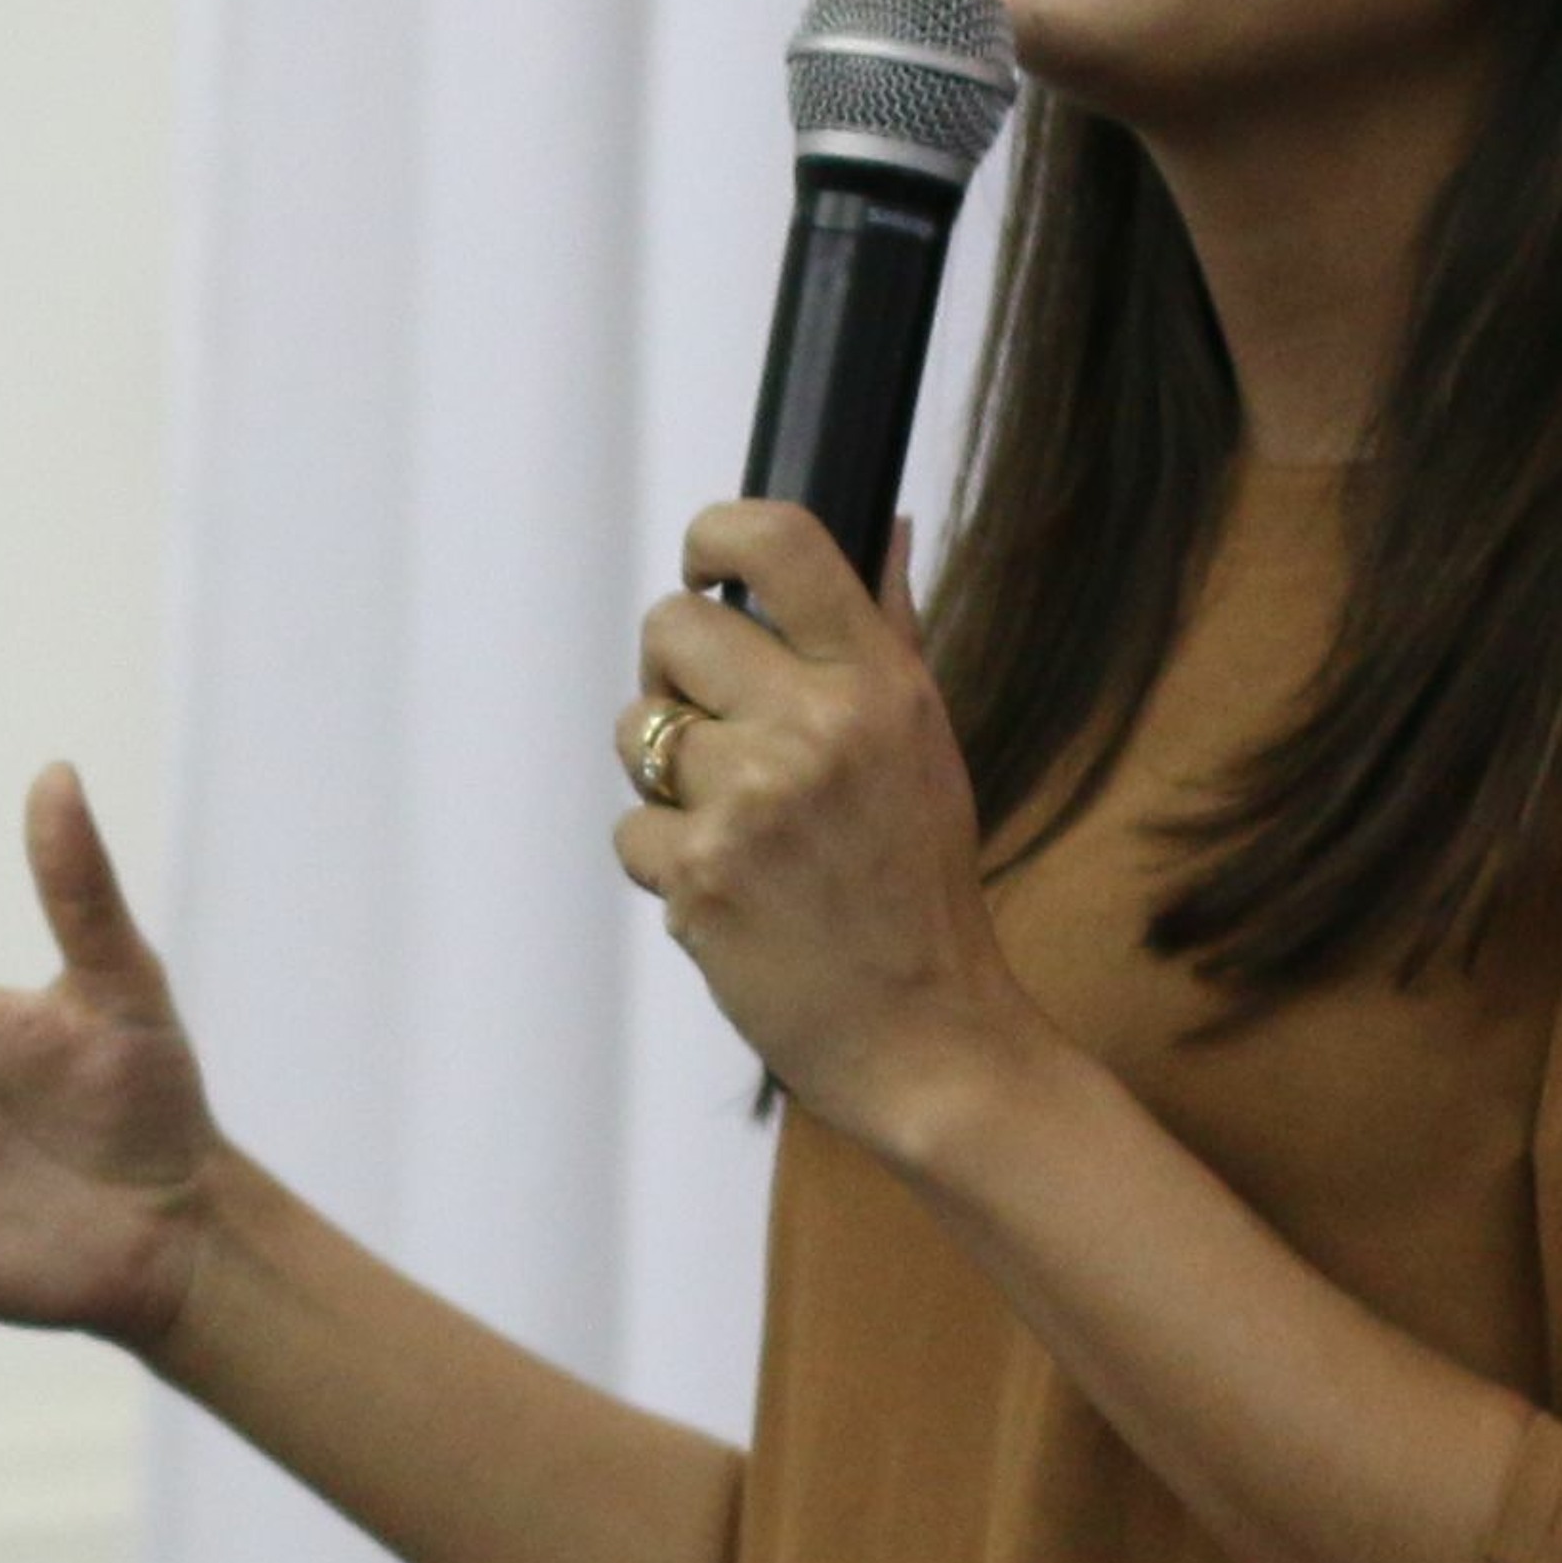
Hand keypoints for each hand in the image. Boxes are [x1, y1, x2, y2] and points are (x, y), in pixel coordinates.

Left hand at [611, 506, 1043, 1155]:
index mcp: (876, 682)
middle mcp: (814, 728)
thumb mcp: (928, 744)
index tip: (705, 566)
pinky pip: (633, 830)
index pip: (777, 541)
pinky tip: (731, 889)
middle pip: (671, 628)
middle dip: (675, 671)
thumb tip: (882, 528)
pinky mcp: (699, 877)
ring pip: (637, 730)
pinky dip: (667, 860)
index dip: (715, 534)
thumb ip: (889, 632)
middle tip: (719, 726)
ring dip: (667, 773)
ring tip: (738, 822)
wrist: (926, 1034)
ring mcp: (750, 802)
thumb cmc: (921, 887)